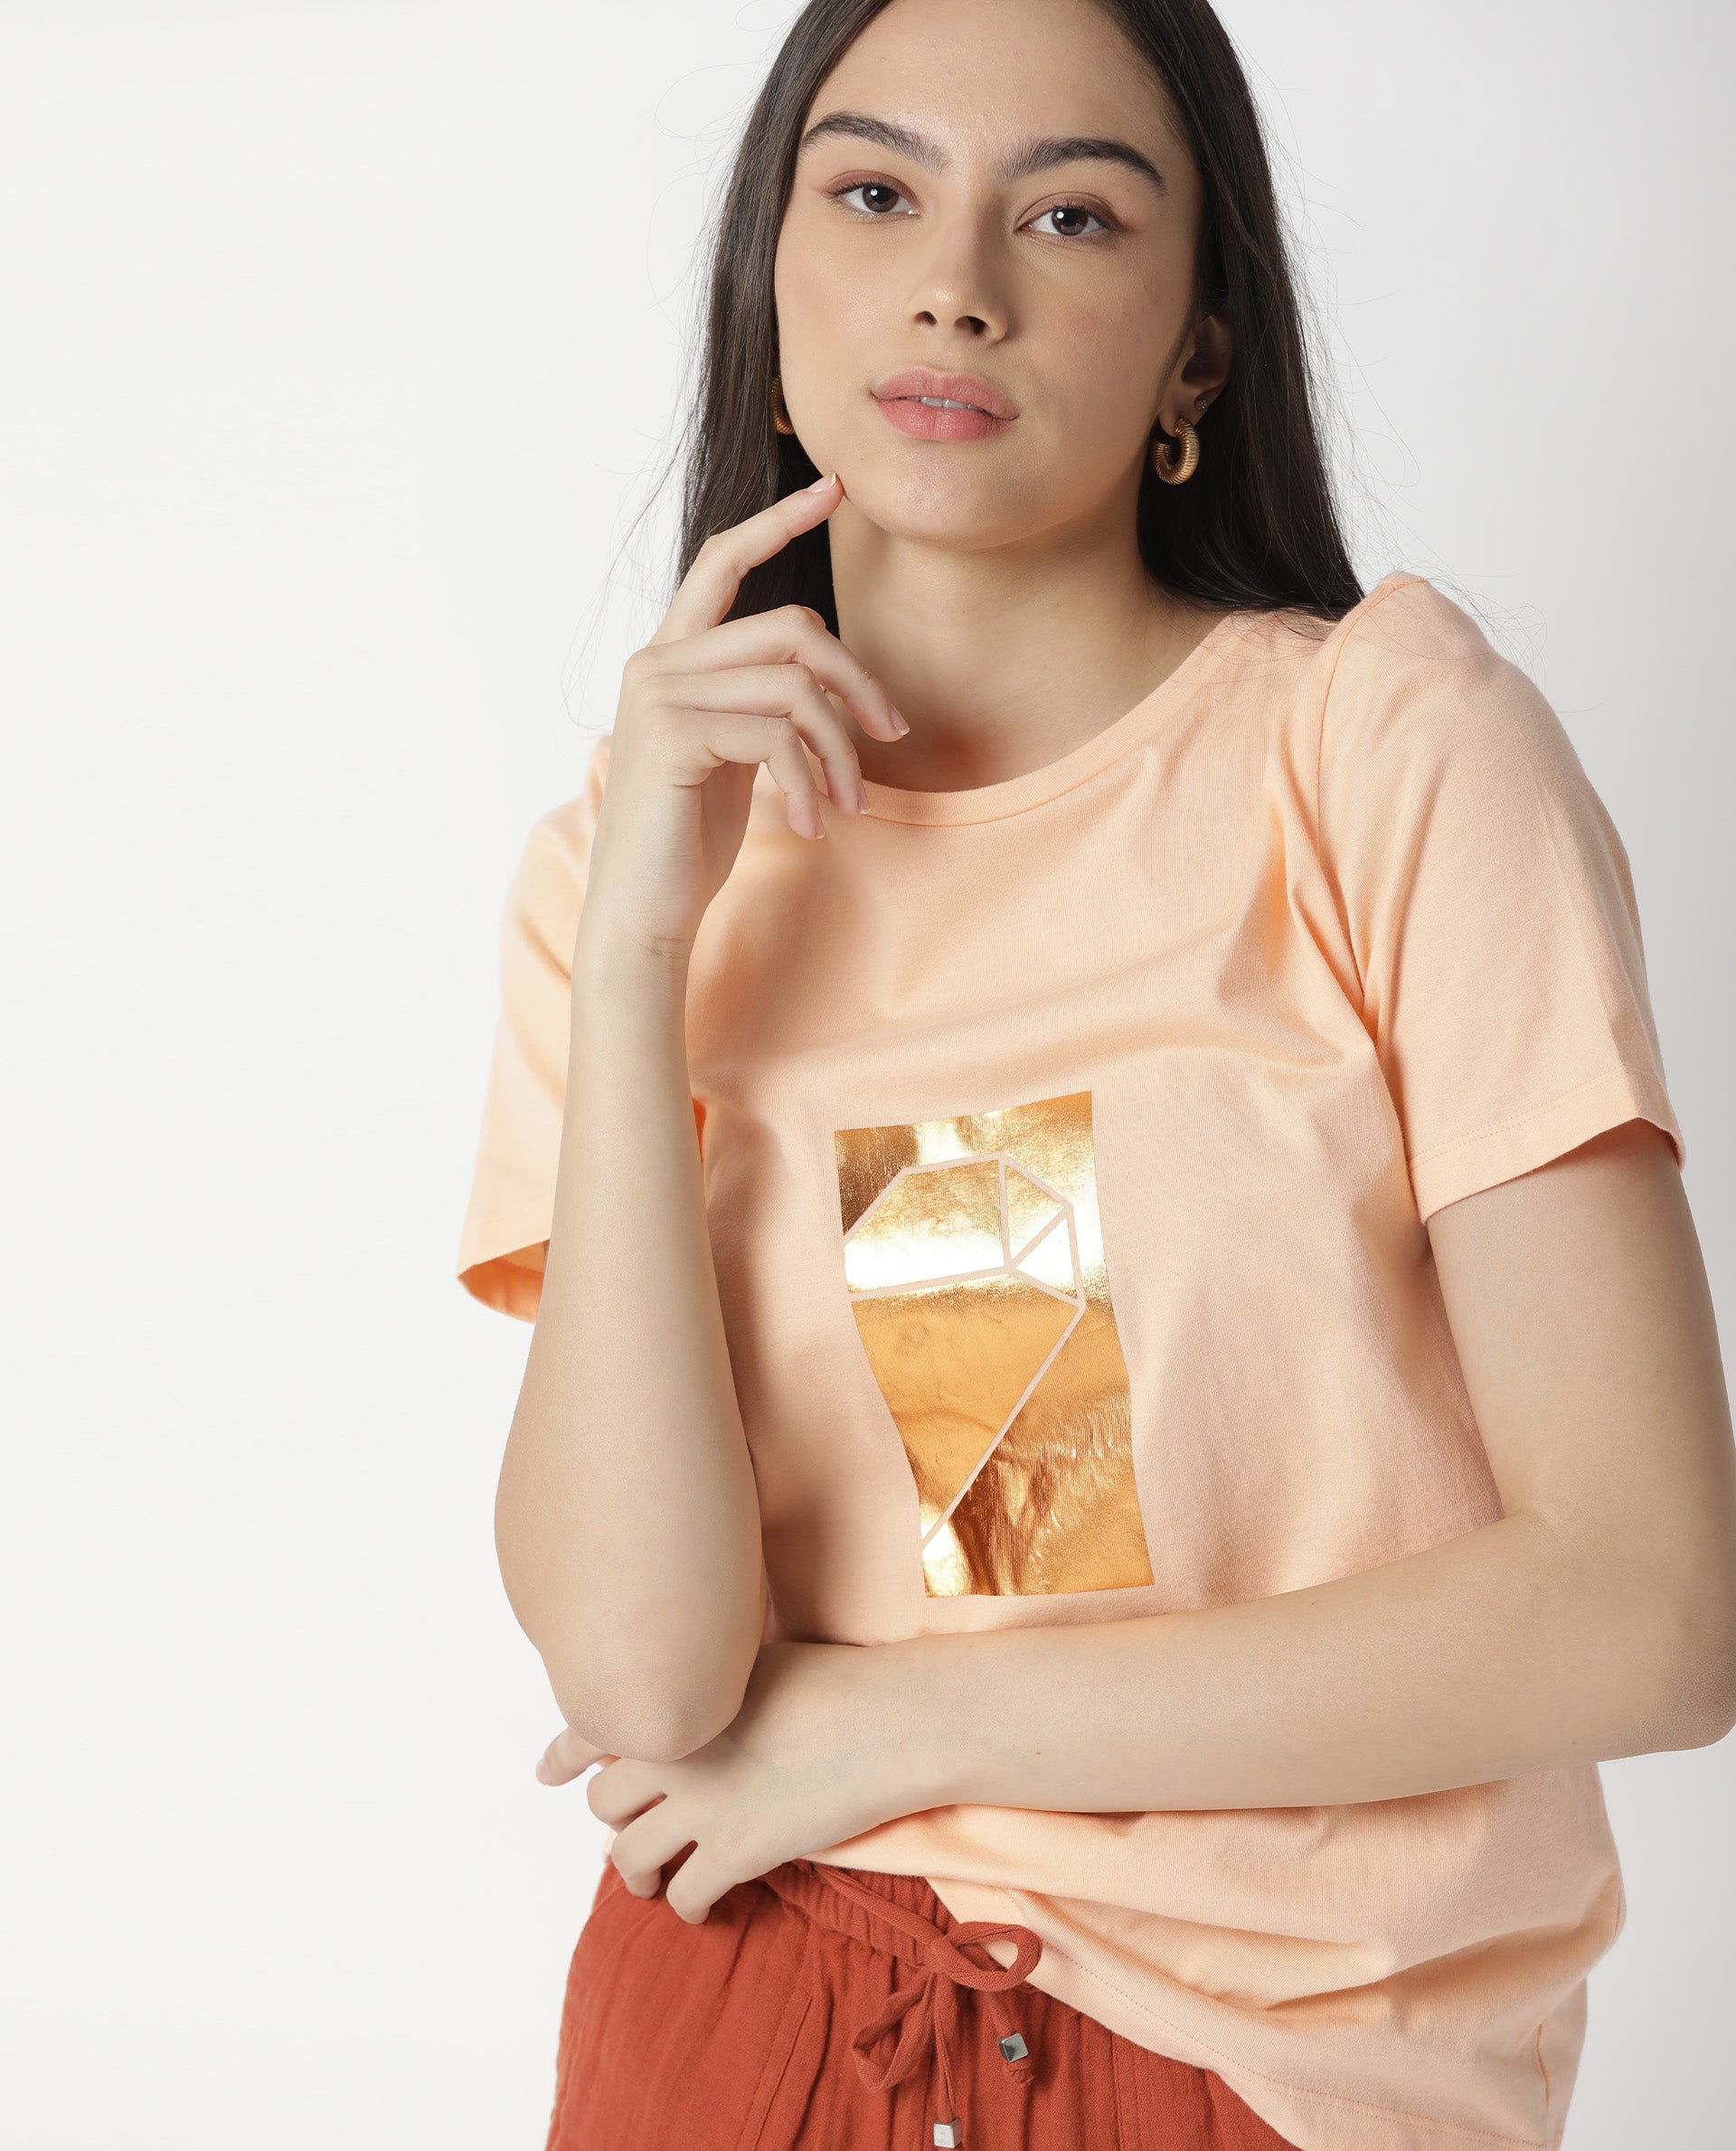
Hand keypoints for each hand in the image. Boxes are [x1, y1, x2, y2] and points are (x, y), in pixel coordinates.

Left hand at [532, 1639, 940, 1922]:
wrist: (890, 1718)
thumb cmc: (838, 1679)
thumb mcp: (755, 1661)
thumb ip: (710, 1686)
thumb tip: (696, 1700)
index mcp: (674, 1700)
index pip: (590, 1729)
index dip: (562, 1755)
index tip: (548, 1771)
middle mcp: (673, 1753)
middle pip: (603, 1801)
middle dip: (613, 1819)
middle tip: (631, 1828)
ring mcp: (699, 1806)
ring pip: (628, 1857)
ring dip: (634, 1875)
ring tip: (648, 1881)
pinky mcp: (734, 1853)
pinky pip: (684, 1895)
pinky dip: (686, 1908)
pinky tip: (702, 1909)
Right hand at [576, 473, 908, 967]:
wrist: (642, 910)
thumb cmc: (691, 839)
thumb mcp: (738, 755)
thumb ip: (764, 701)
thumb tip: (826, 668)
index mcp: (670, 657)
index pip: (723, 561)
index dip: (780, 521)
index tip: (836, 489)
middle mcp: (657, 662)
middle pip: (793, 629)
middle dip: (859, 683)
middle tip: (893, 737)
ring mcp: (658, 695)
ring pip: (794, 687)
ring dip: (841, 751)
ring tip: (849, 805)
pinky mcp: (670, 737)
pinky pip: (776, 735)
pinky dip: (810, 782)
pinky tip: (812, 823)